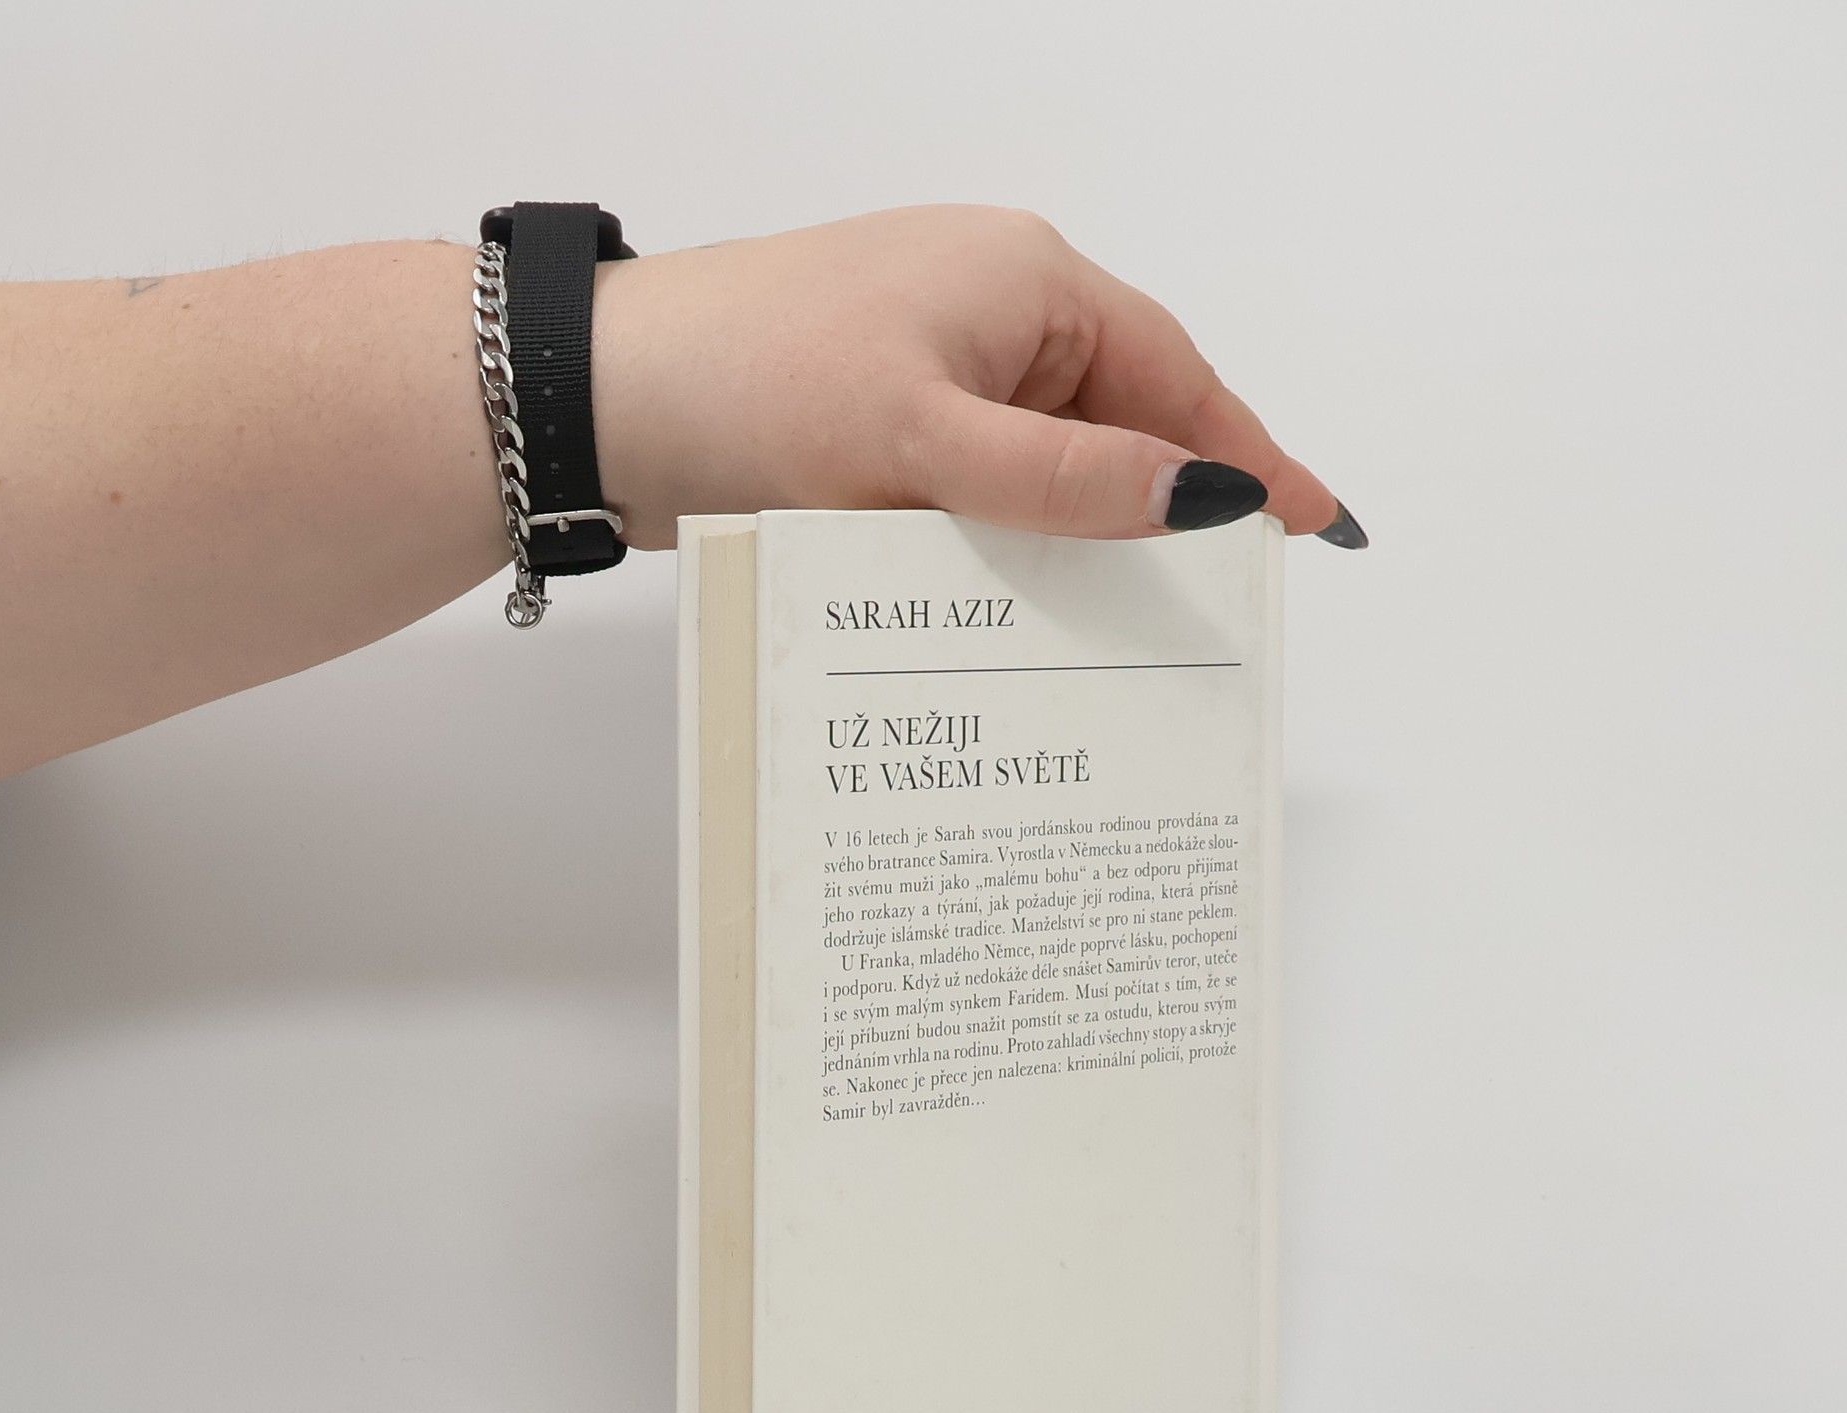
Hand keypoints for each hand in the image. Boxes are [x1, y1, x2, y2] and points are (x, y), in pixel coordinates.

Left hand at [591, 204, 1364, 550]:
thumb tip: (1202, 496)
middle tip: (1219, 605)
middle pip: (1115, 423)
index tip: (1314, 521)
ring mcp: (931, 370)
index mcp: (1025, 283)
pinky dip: (1001, 543)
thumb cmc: (755, 382)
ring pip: (1042, 468)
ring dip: (1072, 540)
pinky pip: (976, 489)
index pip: (1170, 379)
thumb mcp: (925, 439)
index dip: (1246, 457)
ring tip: (1123, 631)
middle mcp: (988, 316)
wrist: (596, 398)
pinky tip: (1014, 608)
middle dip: (1161, 511)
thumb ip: (1064, 479)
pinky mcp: (877, 424)